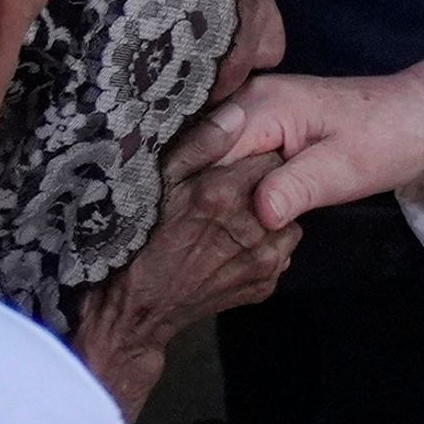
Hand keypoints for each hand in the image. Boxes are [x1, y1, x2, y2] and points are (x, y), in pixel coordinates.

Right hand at [73, 158, 300, 418]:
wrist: (136, 310)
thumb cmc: (138, 238)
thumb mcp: (158, 180)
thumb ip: (200, 143)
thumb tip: (235, 113)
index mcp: (223, 193)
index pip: (269, 155)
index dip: (253, 155)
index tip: (235, 162)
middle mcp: (252, 227)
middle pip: (281, 186)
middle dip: (263, 183)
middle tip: (230, 191)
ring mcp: (263, 260)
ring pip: (287, 218)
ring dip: (268, 214)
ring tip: (232, 219)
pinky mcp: (266, 283)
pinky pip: (281, 250)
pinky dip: (265, 243)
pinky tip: (233, 245)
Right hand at [191, 53, 423, 230]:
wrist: (421, 123)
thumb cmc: (387, 140)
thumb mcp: (344, 169)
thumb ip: (297, 186)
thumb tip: (261, 214)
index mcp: (259, 104)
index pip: (203, 150)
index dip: (196, 191)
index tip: (189, 230)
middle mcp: (247, 104)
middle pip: (204, 158)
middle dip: (205, 198)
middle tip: (205, 241)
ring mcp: (255, 118)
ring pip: (218, 167)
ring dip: (222, 201)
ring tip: (219, 236)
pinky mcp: (266, 135)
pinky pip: (237, 167)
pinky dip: (239, 193)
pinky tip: (242, 220)